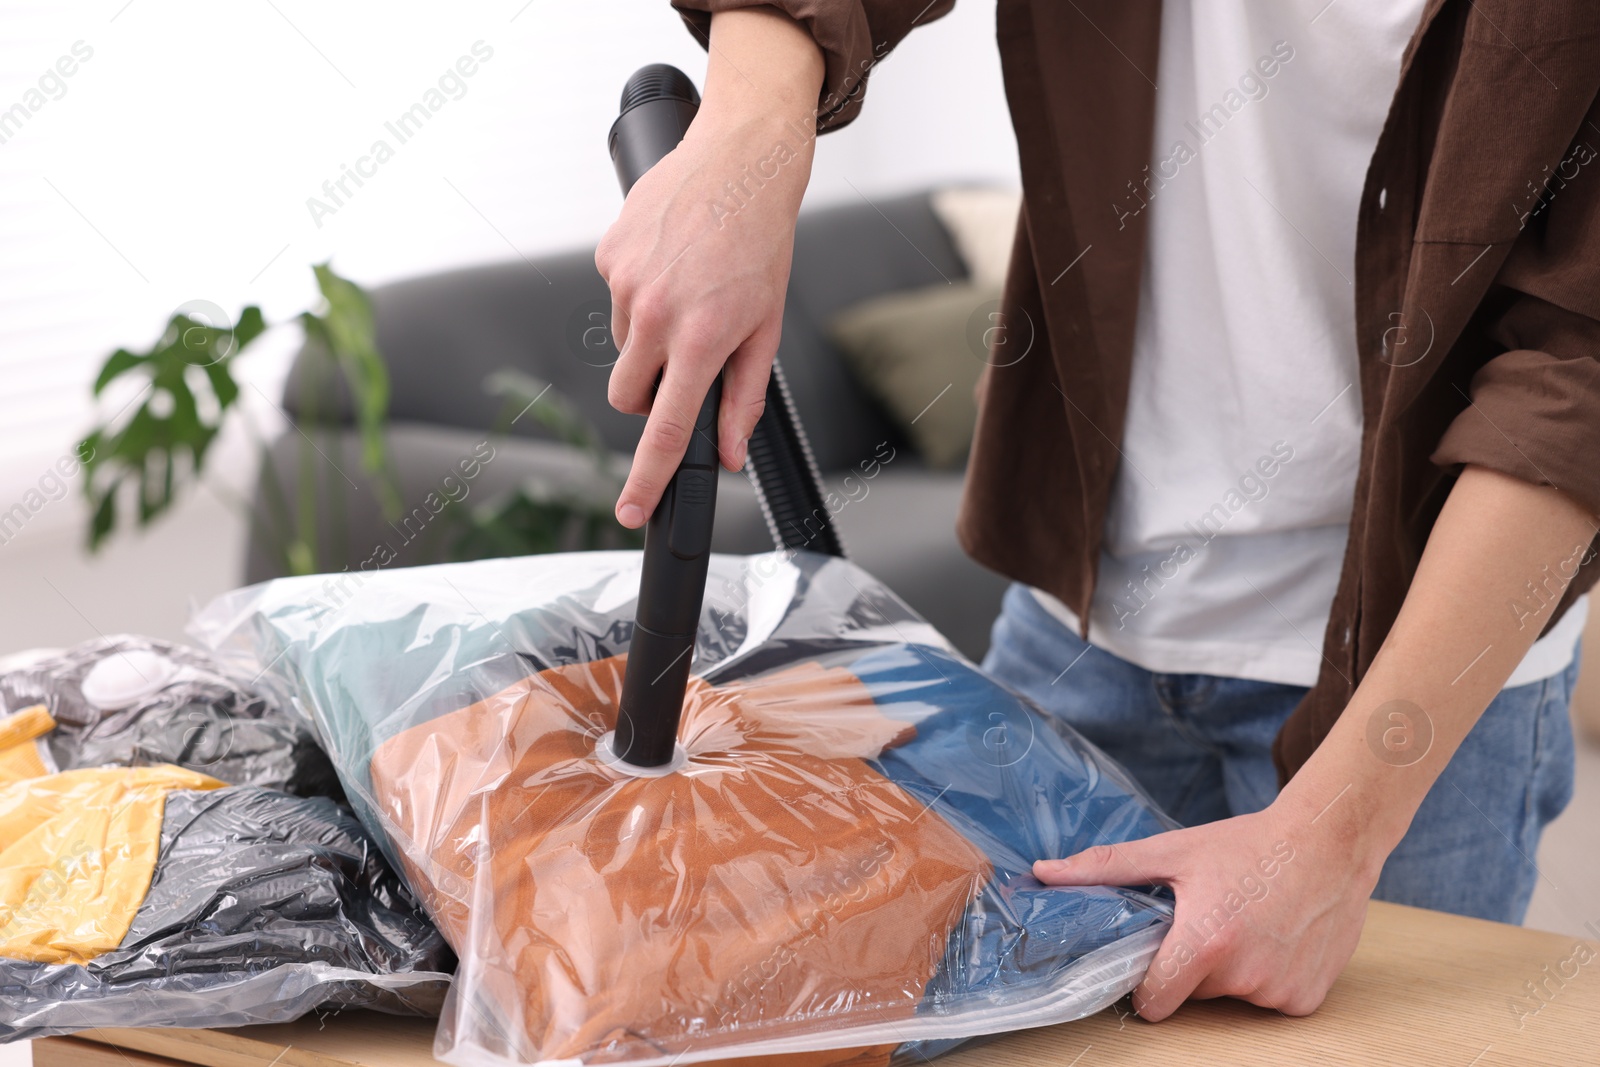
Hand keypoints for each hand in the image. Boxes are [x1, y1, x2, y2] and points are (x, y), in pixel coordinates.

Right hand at [595, 8, 822, 528]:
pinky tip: (672, 262)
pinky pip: (616, 299)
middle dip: (651, 397)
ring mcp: (624, 283)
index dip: (647, 479)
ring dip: (650, 339)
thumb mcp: (765, 326)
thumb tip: (731, 452)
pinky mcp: (608, 254)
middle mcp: (655, 314)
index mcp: (699, 339)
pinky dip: (640, 294)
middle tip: (686, 363)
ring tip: (690, 292)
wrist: (741, 161)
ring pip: (623, 347)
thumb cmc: (761, 243)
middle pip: (629, 397)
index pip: (667, 429)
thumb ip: (745, 396)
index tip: (630, 512)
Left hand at [1034, 798, 1380, 1019]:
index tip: (1157, 954)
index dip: (1149, 980)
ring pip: (1232, 996)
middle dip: (1193, 965)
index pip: (1154, 1002)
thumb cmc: (1249, 844)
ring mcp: (1279, 992)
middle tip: (1211, 918)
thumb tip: (1045, 873)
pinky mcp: (1307, 999)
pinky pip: (1270, 1001)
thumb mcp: (1174, 851)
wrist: (1330, 840)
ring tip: (1247, 920)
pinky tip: (1276, 935)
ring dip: (1233, 969)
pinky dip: (1269, 977)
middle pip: (1193, 994)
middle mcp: (1244, 975)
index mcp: (1204, 942)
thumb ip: (1107, 868)